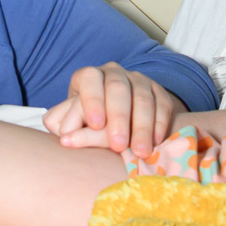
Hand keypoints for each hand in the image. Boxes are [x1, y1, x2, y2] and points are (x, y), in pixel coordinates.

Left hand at [42, 63, 186, 154]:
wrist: (111, 118)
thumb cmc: (84, 122)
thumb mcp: (68, 120)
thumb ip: (64, 125)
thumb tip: (64, 135)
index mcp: (88, 76)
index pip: (90, 80)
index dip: (93, 101)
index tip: (95, 125)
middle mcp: (114, 73)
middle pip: (118, 89)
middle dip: (119, 118)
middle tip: (118, 145)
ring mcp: (138, 80)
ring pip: (143, 98)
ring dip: (142, 126)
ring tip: (140, 152)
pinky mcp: (157, 91)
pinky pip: (162, 103)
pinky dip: (160, 123)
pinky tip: (155, 142)